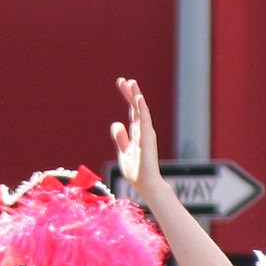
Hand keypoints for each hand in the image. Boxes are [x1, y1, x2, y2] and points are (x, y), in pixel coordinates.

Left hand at [112, 77, 160, 191]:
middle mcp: (143, 132)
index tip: (122, 83)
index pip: (132, 111)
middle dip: (130, 93)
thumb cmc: (137, 172)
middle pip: (136, 108)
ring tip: (132, 83)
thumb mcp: (124, 152)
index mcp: (137, 134)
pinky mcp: (148, 140)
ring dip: (136, 97)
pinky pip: (145, 121)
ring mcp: (146, 135)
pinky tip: (139, 98)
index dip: (128, 97)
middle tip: (124, 80)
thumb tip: (117, 123)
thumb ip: (121, 138)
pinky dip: (142, 109)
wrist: (146, 186)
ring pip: (141, 111)